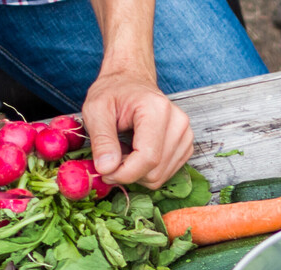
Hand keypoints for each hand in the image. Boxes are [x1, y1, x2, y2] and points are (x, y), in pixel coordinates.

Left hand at [83, 68, 192, 189]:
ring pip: (160, 177)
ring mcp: (185, 135)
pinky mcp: (185, 145)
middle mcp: (178, 123)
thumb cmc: (113, 92)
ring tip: (123, 152)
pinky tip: (136, 153)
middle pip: (155, 171)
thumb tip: (106, 169)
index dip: (123, 173)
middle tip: (110, 158)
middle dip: (128, 173)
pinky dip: (146, 171)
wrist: (131, 81)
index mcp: (157, 110)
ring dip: (136, 173)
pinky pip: (165, 173)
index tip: (104, 171)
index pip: (148, 158)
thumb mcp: (95, 110)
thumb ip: (101, 140)